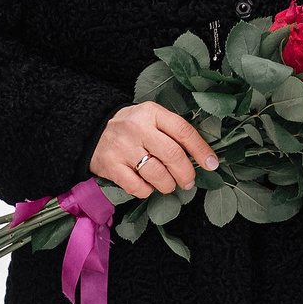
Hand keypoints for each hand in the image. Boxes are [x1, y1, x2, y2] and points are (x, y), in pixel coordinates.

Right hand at [90, 101, 216, 195]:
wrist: (90, 129)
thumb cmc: (130, 127)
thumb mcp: (150, 118)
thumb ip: (171, 132)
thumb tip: (200, 157)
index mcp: (152, 112)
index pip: (183, 130)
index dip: (201, 150)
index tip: (211, 164)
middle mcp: (138, 128)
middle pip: (172, 155)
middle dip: (186, 173)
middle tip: (188, 182)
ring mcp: (123, 147)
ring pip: (157, 174)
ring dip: (168, 184)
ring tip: (168, 185)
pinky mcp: (110, 166)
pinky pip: (137, 187)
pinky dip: (147, 191)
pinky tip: (147, 186)